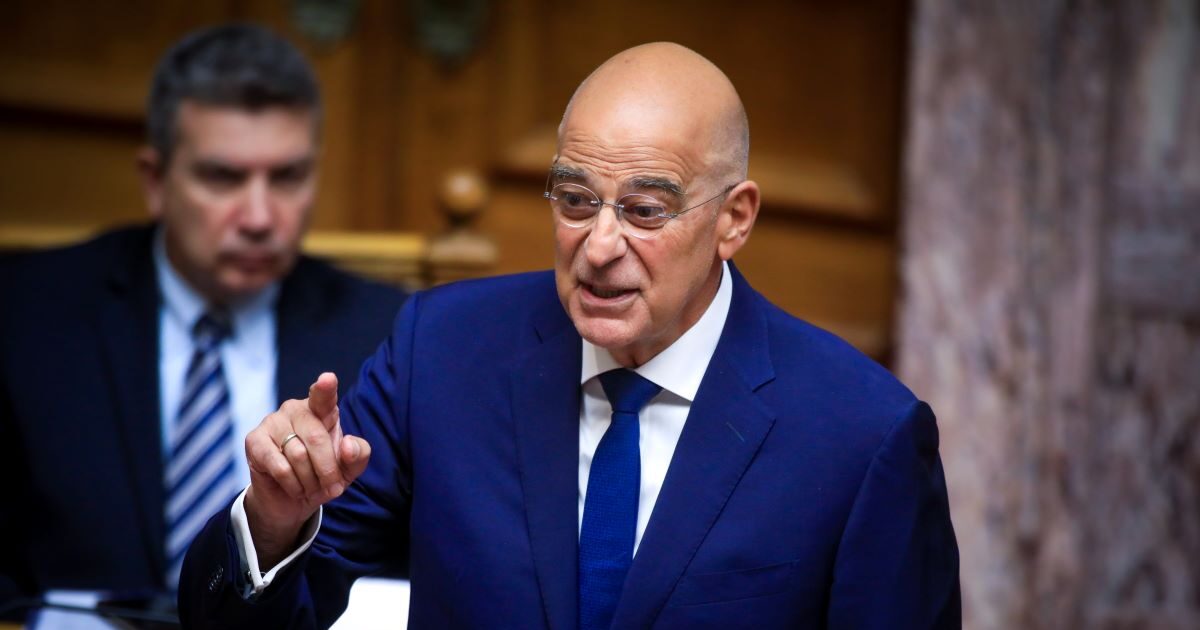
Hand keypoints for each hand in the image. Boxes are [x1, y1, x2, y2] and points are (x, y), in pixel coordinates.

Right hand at [243, 372, 371, 566]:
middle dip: (328, 470)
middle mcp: (296, 409)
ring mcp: (272, 421)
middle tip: (332, 488)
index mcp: (322, 410)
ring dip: (310, 481)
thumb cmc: (323, 475)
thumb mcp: (349, 468)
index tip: (328, 379)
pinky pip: (280, 467)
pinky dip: (292, 484)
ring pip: (298, 455)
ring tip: (310, 487)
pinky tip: (294, 487)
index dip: (325, 387)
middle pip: (316, 438)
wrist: (292, 499)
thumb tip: (347, 445)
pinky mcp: (254, 440)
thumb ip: (358, 454)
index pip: (324, 396)